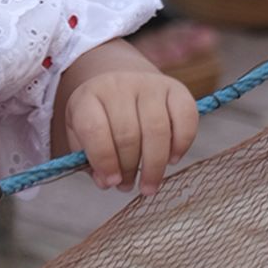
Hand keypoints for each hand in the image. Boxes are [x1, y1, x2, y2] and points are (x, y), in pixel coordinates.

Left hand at [66, 67, 198, 199]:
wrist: (120, 80)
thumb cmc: (100, 115)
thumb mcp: (81, 134)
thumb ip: (89, 160)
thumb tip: (107, 182)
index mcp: (89, 96)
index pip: (94, 129)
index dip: (103, 160)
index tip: (111, 181)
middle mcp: (119, 85)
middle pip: (128, 134)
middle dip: (130, 168)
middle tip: (129, 186)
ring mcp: (149, 85)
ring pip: (157, 130)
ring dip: (154, 165)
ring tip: (149, 185)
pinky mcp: (176, 88)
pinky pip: (186, 119)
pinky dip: (181, 145)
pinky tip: (172, 160)